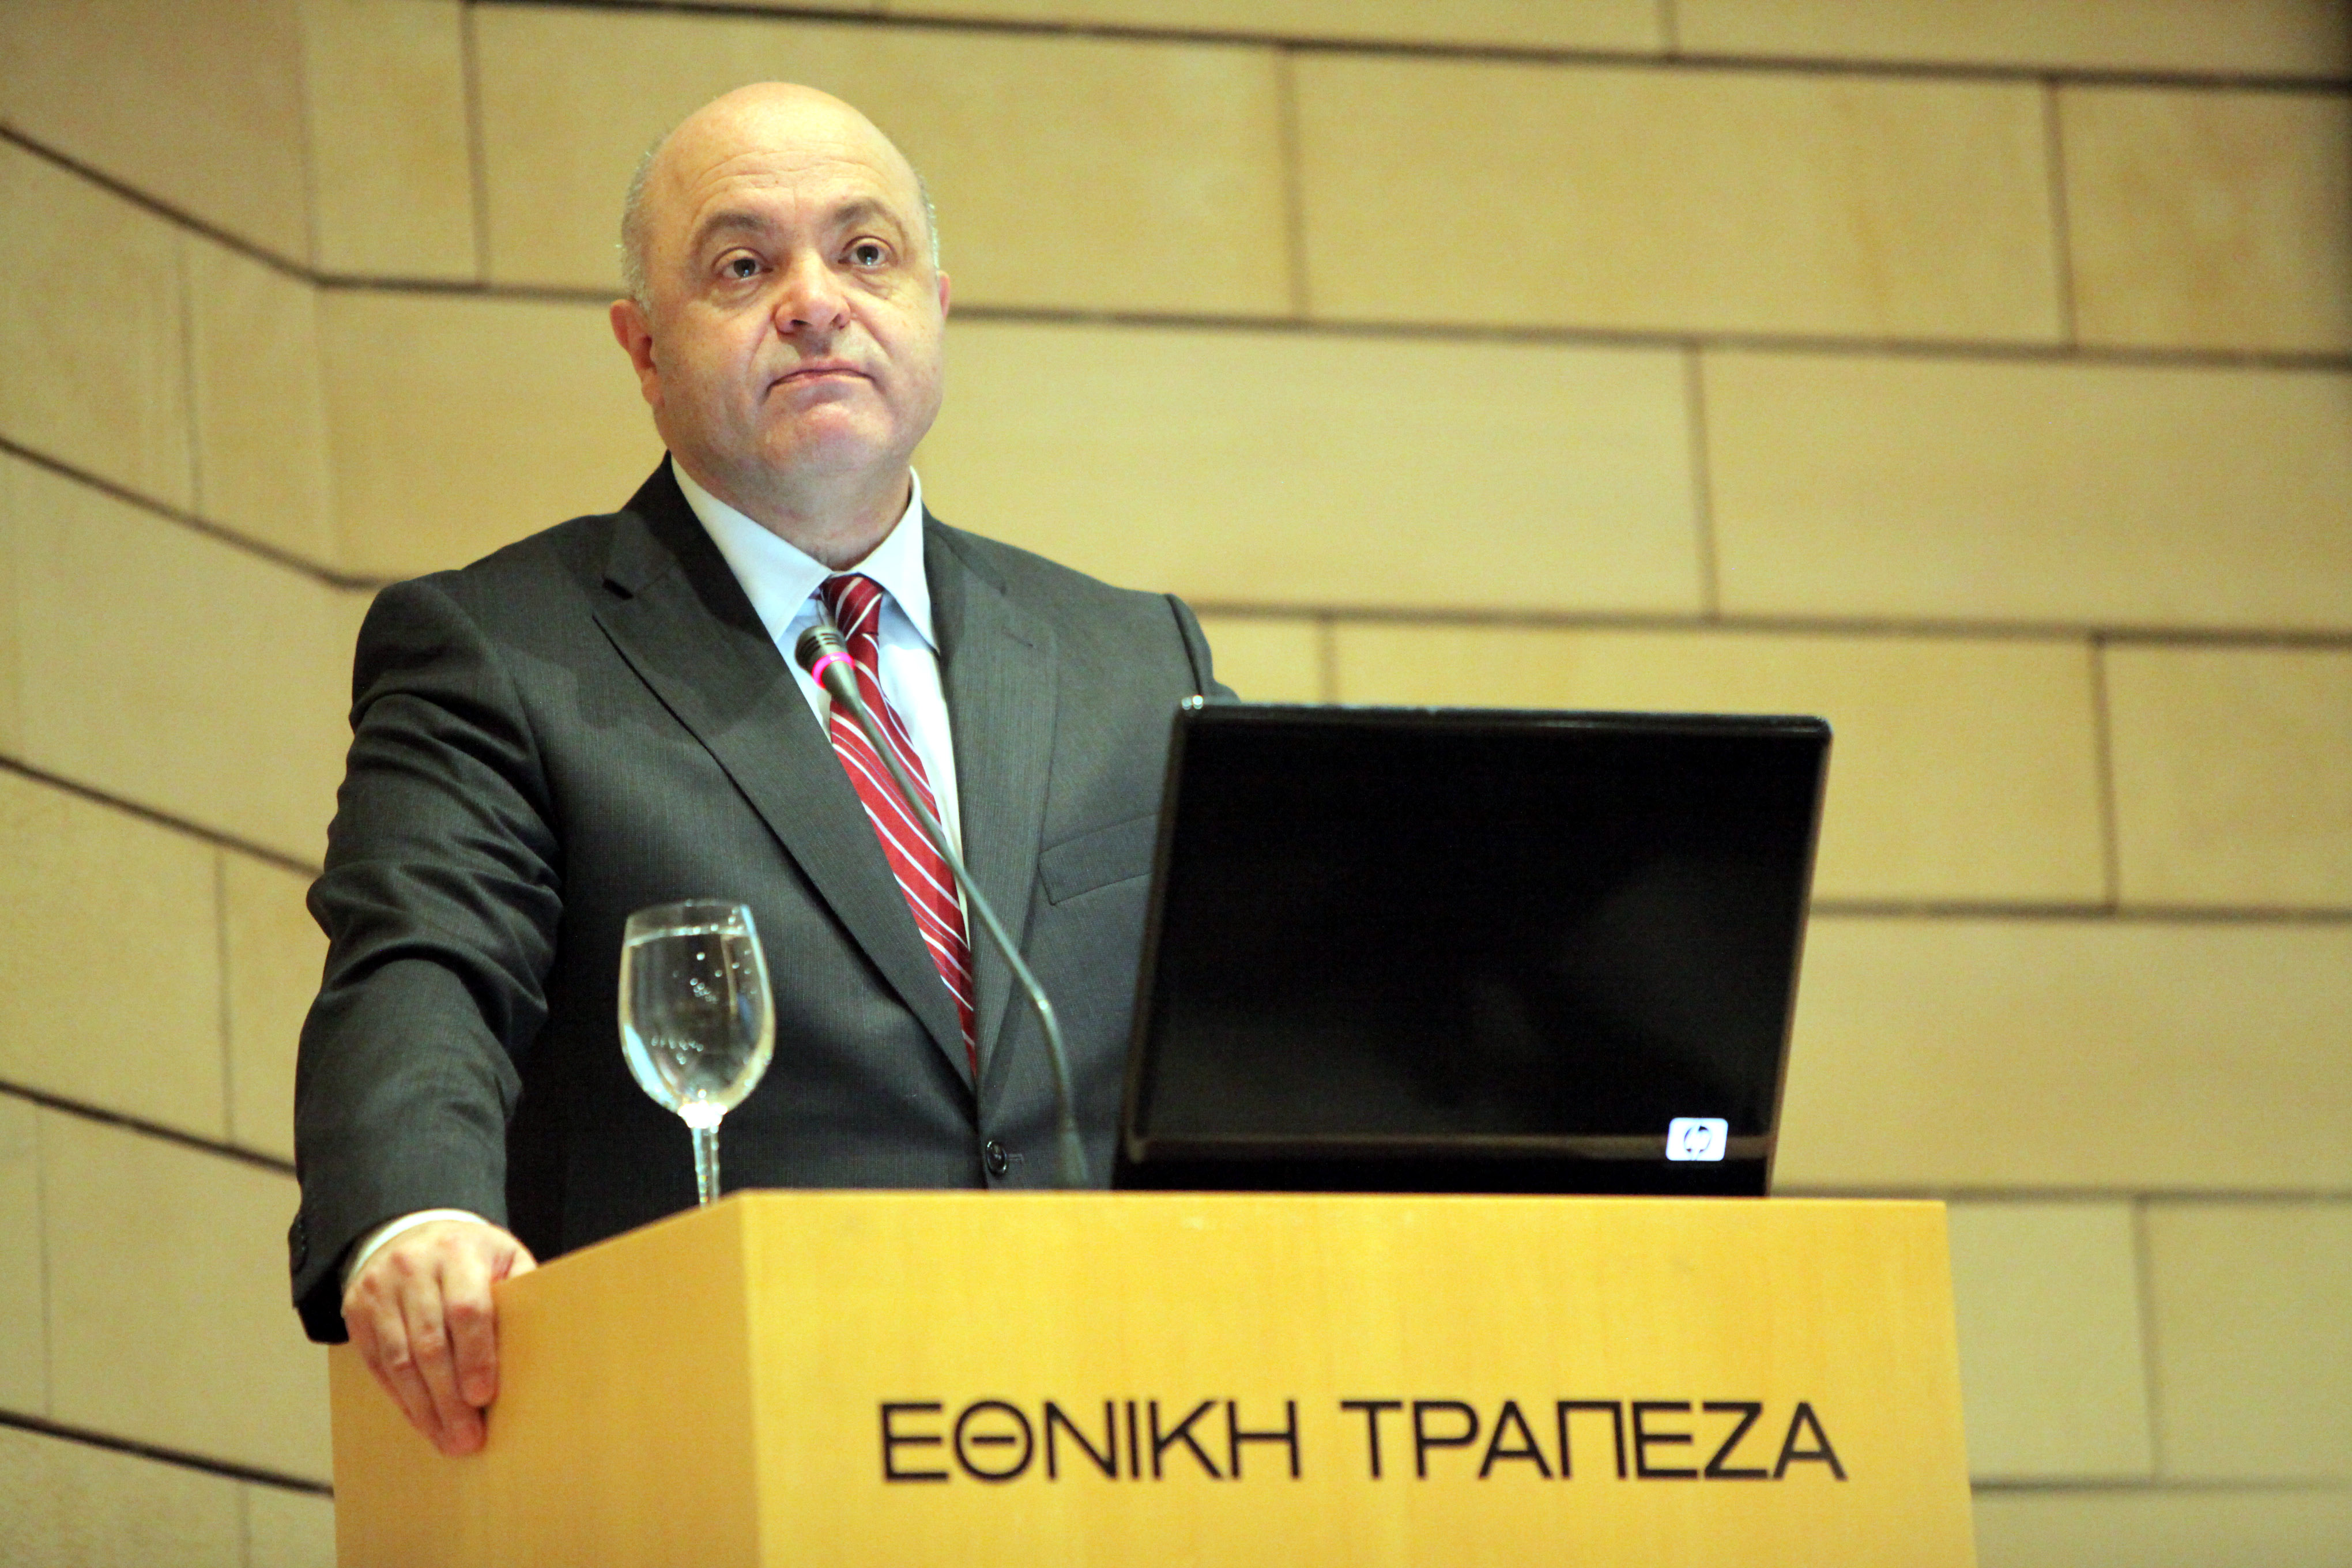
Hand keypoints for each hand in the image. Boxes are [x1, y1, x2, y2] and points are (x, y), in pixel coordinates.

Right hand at [341, 1218, 537, 1455]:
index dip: (475, 1356)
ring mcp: (379, 1291)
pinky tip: (423, 1422)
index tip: (484, 1396)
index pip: (467, 1309)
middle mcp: (413, 1269)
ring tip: (448, 1440)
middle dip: (449, 1398)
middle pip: (430, 1344)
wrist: (407, 1233)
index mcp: (458, 1253)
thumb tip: (544, 1340)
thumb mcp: (503, 1256)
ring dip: (425, 1408)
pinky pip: (378, 1366)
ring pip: (399, 1361)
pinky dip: (402, 1399)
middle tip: (468, 1438)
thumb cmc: (470, 1255)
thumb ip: (521, 1291)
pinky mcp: (357, 1313)